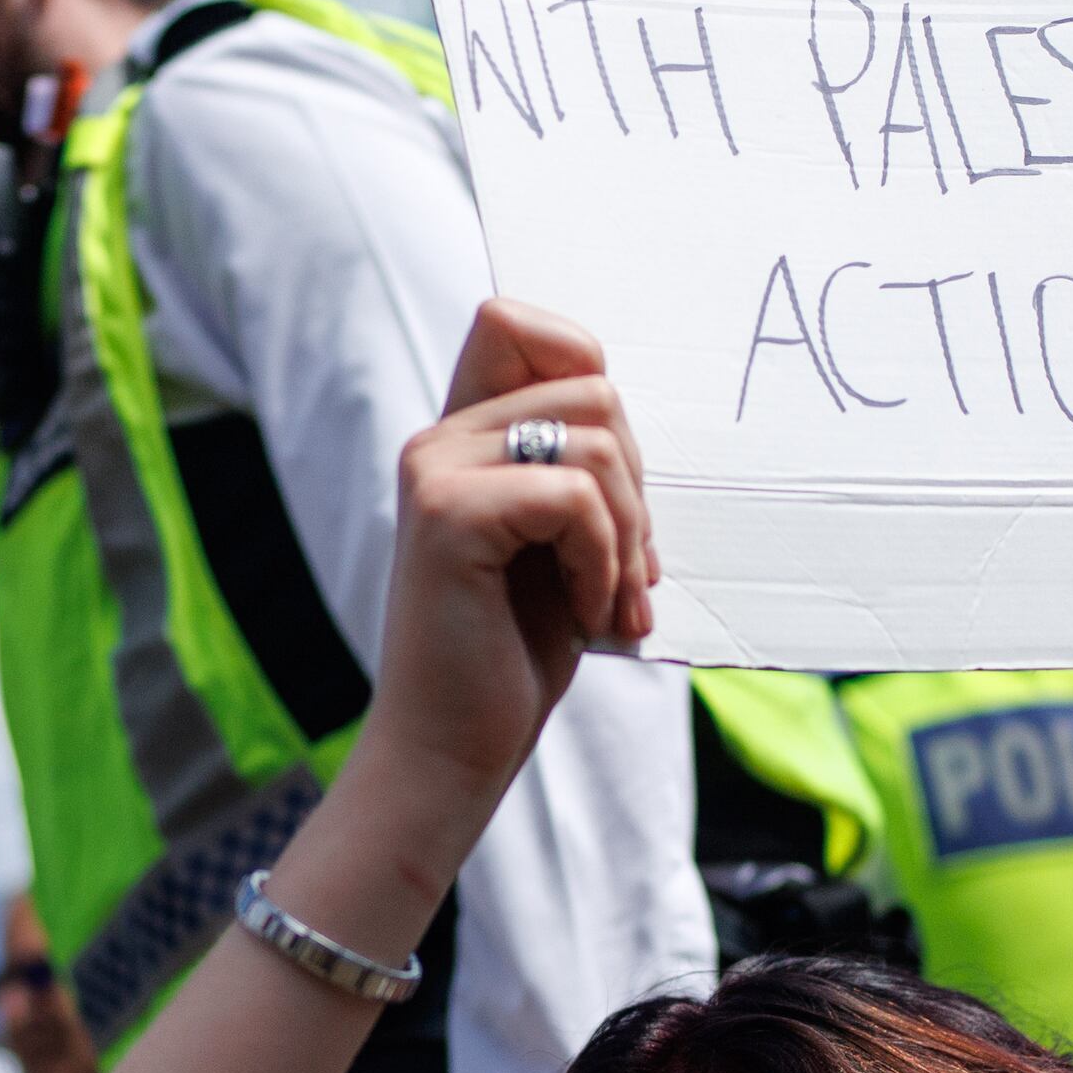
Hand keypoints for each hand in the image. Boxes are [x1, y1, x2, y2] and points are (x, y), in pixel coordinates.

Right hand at [358, 303, 659, 835]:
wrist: (449, 752)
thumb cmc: (509, 656)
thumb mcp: (555, 546)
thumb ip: (573, 471)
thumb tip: (624, 415)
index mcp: (460, 438)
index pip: (517, 319)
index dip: (583, 363)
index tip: (610, 478)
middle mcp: (438, 440)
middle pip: (592, 387)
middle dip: (637, 485)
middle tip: (629, 572)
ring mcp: (435, 470)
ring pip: (595, 441)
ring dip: (630, 534)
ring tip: (610, 604)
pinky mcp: (448, 514)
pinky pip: (576, 497)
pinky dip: (604, 562)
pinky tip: (587, 617)